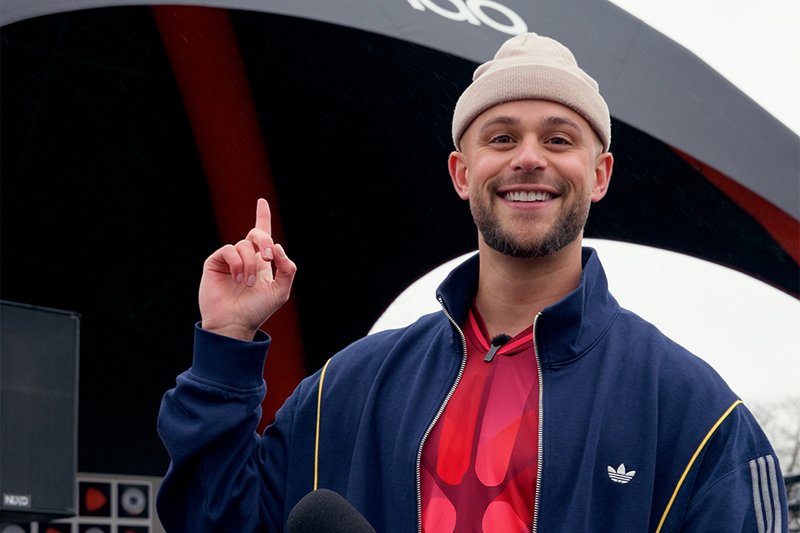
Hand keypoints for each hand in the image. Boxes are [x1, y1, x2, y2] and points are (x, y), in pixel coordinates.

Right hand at [198, 198, 296, 339]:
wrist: (234, 324)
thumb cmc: (257, 310)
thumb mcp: (281, 291)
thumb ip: (287, 268)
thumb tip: (278, 248)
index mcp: (261, 262)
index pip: (262, 234)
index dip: (262, 216)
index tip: (262, 202)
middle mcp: (246, 257)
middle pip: (257, 234)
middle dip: (265, 241)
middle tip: (269, 258)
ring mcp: (230, 260)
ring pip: (244, 245)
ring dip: (250, 264)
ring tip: (247, 283)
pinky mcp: (215, 262)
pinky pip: (229, 250)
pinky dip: (237, 263)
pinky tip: (237, 278)